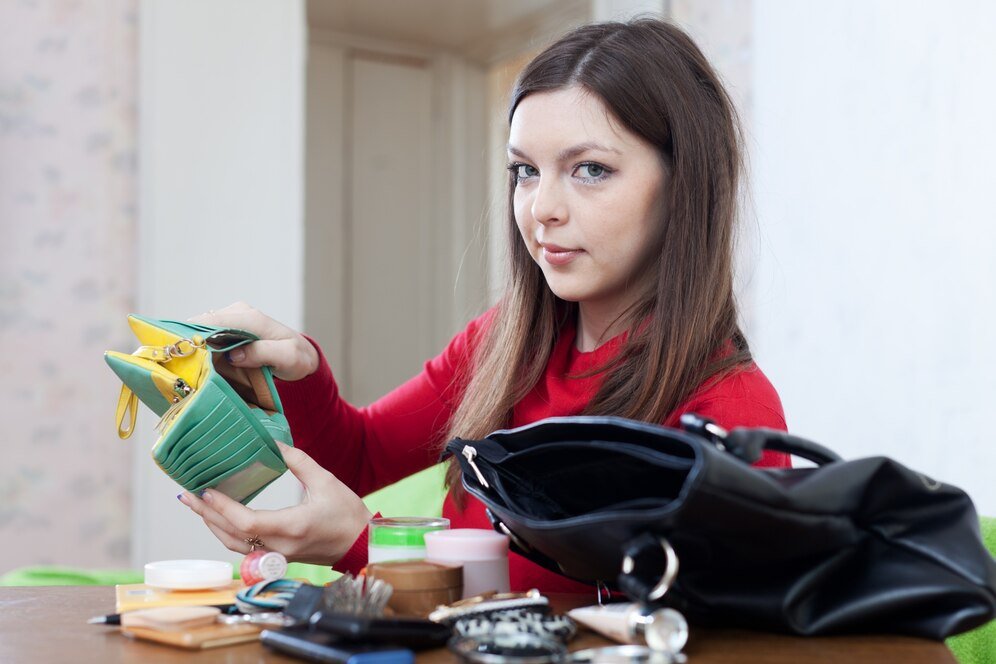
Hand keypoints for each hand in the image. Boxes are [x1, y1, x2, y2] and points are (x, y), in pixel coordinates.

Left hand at [178, 442, 372, 564]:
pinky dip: (227, 532)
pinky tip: (220, 519)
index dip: (222, 506)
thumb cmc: (348, 514)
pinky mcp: (278, 556)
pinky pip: (243, 547)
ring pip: (234, 544)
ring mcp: (277, 554)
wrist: (362, 544)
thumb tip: (274, 443)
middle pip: (231, 534)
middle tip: (186, 495)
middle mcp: (279, 545)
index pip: (245, 520)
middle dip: (206, 514)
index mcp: (291, 527)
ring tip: (198, 505)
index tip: (206, 489)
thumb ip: (298, 462)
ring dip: (213, 525)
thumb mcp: (326, 481)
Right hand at [190, 302, 318, 380]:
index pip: (213, 321)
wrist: (301, 354)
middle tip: (183, 364)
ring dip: (195, 344)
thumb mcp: (287, 357)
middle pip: (202, 323)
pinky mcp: (229, 327)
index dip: (193, 335)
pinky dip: (202, 346)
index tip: (182, 353)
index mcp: (251, 318)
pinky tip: (200, 360)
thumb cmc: (297, 356)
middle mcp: (239, 313)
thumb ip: (263, 353)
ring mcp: (233, 318)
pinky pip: (209, 334)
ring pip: (203, 328)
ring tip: (190, 364)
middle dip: (191, 341)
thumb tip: (234, 355)